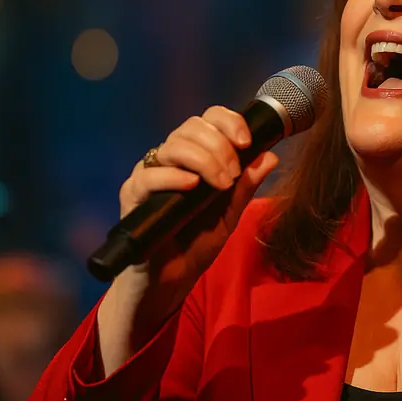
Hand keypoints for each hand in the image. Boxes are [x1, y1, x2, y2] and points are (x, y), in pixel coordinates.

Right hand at [117, 106, 278, 290]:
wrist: (170, 280)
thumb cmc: (196, 245)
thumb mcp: (229, 215)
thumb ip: (246, 186)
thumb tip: (270, 156)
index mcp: (193, 156)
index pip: (207, 120)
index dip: (228, 122)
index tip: (246, 142)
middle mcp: (169, 159)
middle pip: (191, 127)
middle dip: (220, 146)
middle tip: (233, 175)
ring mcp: (149, 175)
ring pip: (173, 146)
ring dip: (204, 160)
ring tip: (221, 184)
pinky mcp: (132, 196)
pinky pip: (148, 176)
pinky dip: (173, 176)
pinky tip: (192, 186)